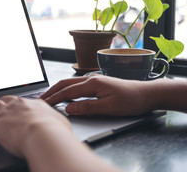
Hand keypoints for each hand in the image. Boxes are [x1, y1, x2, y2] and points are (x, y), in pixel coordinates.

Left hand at [0, 96, 71, 157]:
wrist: (43, 136)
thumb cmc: (55, 132)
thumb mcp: (60, 122)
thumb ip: (55, 120)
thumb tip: (58, 123)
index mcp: (32, 103)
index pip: (20, 101)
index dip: (16, 105)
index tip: (15, 108)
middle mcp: (16, 104)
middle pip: (4, 100)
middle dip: (0, 104)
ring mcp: (4, 112)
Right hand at [40, 75, 155, 115]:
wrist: (146, 93)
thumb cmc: (130, 100)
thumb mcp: (109, 107)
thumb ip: (87, 107)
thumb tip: (68, 109)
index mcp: (92, 83)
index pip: (67, 91)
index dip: (54, 98)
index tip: (43, 104)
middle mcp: (90, 78)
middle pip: (65, 83)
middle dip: (51, 91)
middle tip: (40, 100)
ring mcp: (93, 80)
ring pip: (69, 83)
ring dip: (57, 89)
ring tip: (48, 97)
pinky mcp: (96, 83)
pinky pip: (76, 85)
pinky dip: (65, 89)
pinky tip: (64, 95)